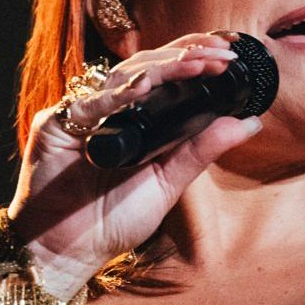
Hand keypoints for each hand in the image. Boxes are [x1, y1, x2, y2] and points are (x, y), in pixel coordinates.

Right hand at [6, 31, 263, 289]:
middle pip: (146, 66)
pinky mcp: (55, 124)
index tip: (229, 56)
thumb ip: (202, 150)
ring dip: (160, 68)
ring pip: (121, 76)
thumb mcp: (168, 182)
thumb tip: (249, 123)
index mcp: (135, 117)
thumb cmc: (112, 219)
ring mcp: (81, 113)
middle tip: (220, 54)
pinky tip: (144, 88)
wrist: (68, 250)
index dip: (194, 58)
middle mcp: (108, 107)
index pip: (166, 74)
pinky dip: (116, 96)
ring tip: (195, 64)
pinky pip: (89, 104)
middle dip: (185, 55)